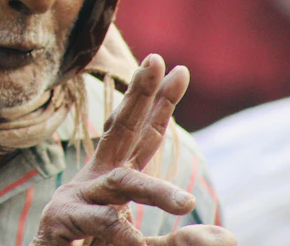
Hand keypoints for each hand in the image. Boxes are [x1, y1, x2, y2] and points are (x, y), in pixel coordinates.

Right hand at [31, 54, 235, 245]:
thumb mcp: (141, 245)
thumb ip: (181, 243)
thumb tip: (228, 236)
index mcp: (114, 178)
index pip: (142, 135)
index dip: (161, 104)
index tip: (181, 70)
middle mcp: (96, 179)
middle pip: (120, 130)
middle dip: (139, 95)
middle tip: (156, 61)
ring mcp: (77, 196)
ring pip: (121, 184)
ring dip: (154, 192)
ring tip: (186, 204)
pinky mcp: (60, 219)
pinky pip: (98, 221)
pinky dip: (119, 232)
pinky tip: (136, 242)